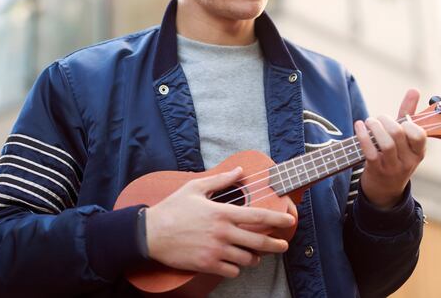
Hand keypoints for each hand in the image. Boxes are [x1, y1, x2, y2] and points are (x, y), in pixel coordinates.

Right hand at [145, 167, 294, 277]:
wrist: (151, 233)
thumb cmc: (173, 208)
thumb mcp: (195, 188)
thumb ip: (221, 179)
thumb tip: (240, 170)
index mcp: (223, 212)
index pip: (258, 216)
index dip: (277, 219)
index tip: (289, 221)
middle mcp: (222, 233)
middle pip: (258, 242)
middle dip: (275, 245)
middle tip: (283, 246)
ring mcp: (215, 250)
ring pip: (246, 259)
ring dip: (253, 258)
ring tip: (254, 255)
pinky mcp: (207, 264)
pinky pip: (231, 271)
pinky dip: (236, 268)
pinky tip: (234, 262)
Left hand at [355, 89, 426, 209]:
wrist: (385, 190)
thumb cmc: (396, 156)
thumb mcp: (406, 139)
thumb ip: (409, 113)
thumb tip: (414, 89)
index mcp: (419, 152)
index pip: (420, 135)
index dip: (409, 123)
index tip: (400, 120)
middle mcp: (408, 160)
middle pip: (399, 134)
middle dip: (386, 120)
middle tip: (379, 118)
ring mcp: (393, 167)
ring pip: (386, 143)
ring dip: (374, 127)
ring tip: (369, 121)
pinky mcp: (376, 170)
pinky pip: (370, 151)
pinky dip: (363, 136)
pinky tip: (359, 126)